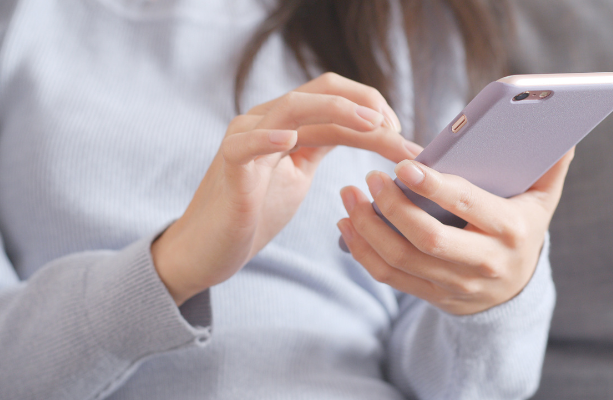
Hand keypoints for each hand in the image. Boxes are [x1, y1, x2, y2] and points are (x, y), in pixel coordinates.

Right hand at [152, 73, 421, 305]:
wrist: (210, 249)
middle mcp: (266, 121)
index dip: (373, 108)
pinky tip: (289, 140)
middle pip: (320, 91)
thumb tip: (368, 132)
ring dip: (336, 111)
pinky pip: (245, 144)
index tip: (402, 135)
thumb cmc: (254, 212)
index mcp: (288, 123)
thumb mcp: (299, 172)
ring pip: (291, 107)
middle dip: (365, 105)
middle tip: (397, 128)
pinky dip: (266, 137)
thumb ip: (322, 145)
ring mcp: (245, 139)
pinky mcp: (228, 167)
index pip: (335, 97)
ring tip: (370, 124)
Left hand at [337, 149, 573, 314]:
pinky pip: (390, 277)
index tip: (404, 166)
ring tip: (349, 195)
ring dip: (368, 227)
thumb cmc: (522, 228)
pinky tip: (348, 225)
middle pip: (427, 239)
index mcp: (510, 231)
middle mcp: (483, 263)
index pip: (468, 207)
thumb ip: (550, 166)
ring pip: (401, 259)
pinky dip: (362, 252)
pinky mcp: (433, 296)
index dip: (434, 187)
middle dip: (392, 207)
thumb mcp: (542, 200)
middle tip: (369, 176)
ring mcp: (455, 285)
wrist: (515, 290)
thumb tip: (563, 132)